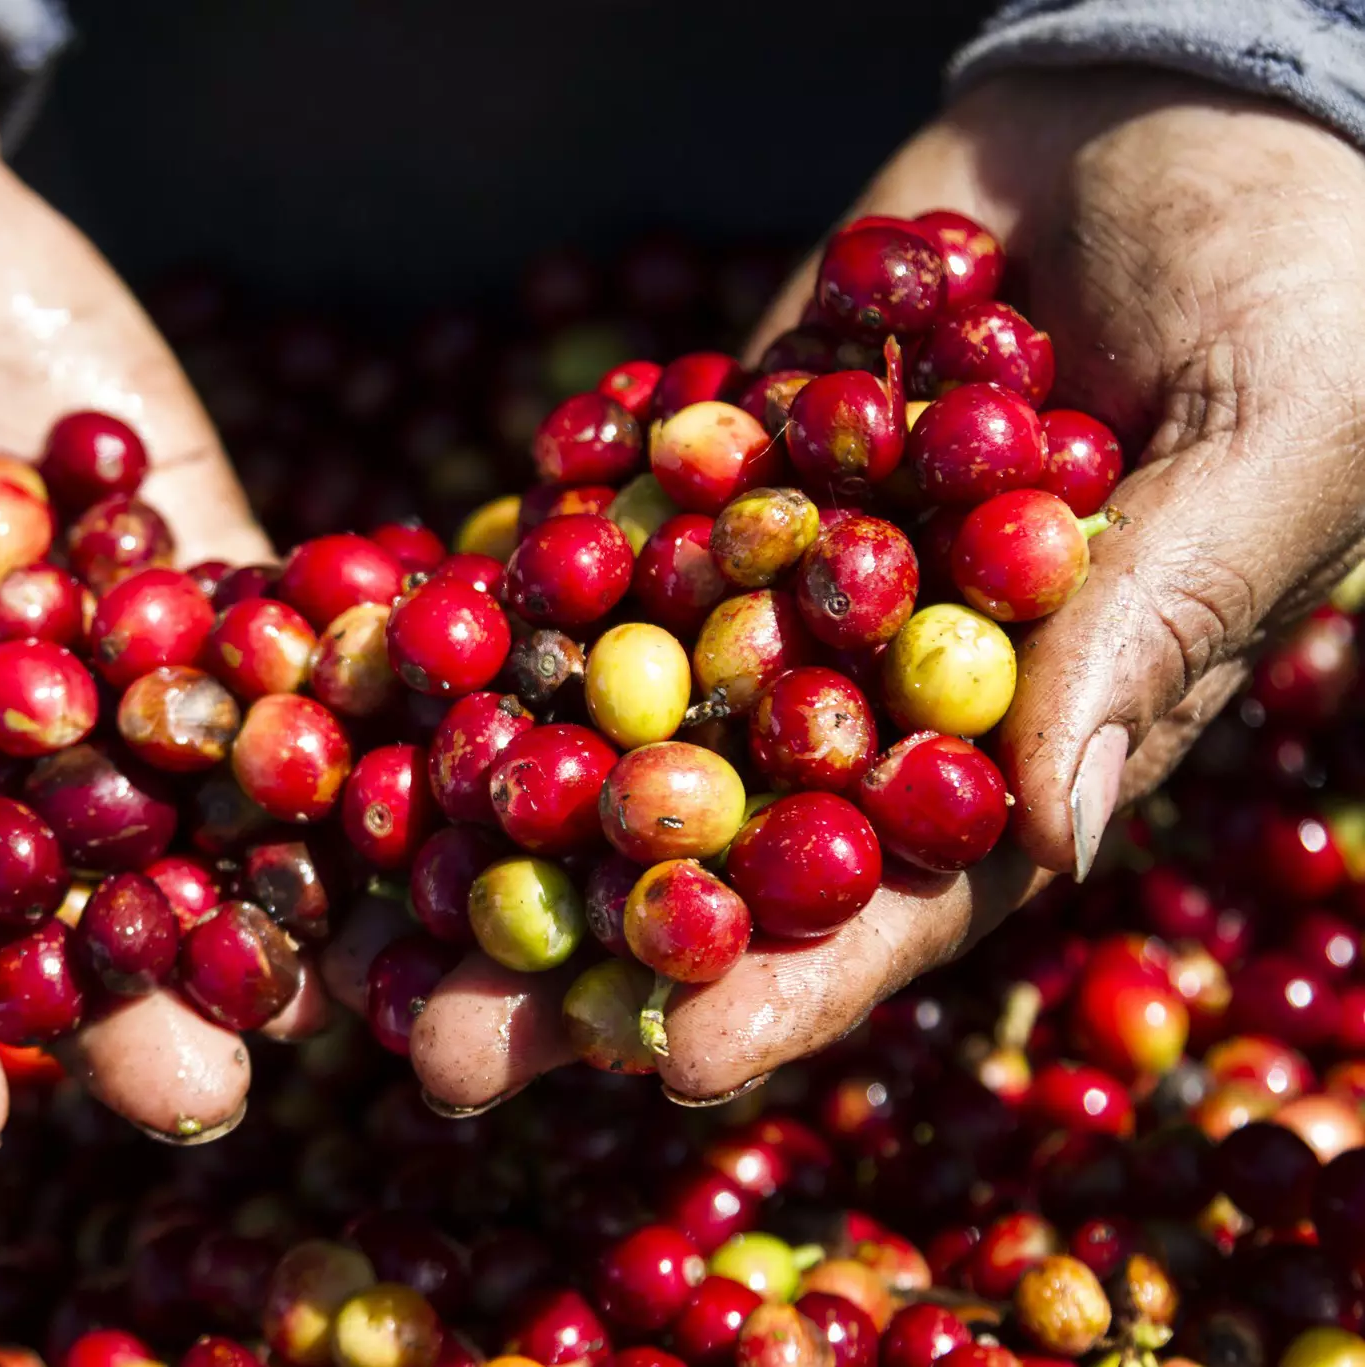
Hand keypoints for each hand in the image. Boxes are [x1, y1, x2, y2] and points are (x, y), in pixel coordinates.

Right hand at [0, 33, 280, 1165]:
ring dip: (244, 879)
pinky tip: (376, 763)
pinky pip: (242, 616)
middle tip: (197, 1096)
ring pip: (165, 784)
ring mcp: (70, 642)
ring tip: (313, 983)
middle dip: (116, 1001)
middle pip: (38, 898)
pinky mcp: (165, 535)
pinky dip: (306, 677)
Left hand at [396, 68, 1364, 1109]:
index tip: (666, 1065)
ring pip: (616, 723)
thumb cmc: (1303, 271)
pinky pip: (585, 552)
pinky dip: (480, 618)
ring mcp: (776, 579)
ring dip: (484, 819)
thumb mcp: (1276, 435)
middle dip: (580, 952)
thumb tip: (1061, 830)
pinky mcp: (704, 471)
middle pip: (717, 850)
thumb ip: (1160, 622)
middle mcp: (881, 681)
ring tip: (342, 909)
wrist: (1180, 96)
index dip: (792, 986)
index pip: (907, 897)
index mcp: (1037, 725)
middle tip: (430, 1047)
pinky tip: (355, 692)